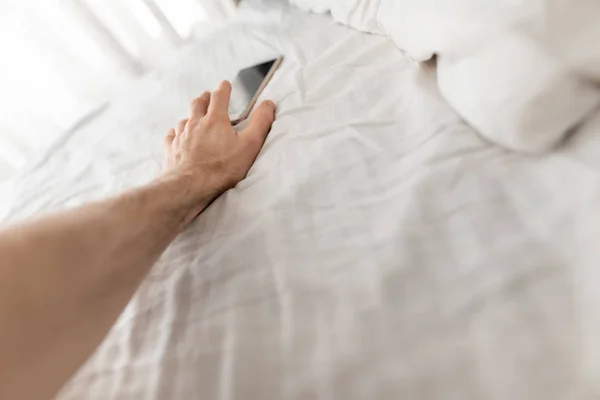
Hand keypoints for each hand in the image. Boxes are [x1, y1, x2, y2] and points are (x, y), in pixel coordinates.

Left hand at [163, 80, 274, 216]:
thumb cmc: (222, 167)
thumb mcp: (250, 144)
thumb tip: (268, 103)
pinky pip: (172, 136)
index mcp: (215, 119)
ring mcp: (181, 135)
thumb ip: (261, 122)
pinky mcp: (172, 149)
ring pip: (184, 119)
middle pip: (198, 103)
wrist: (191, 185)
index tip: (226, 84)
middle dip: (204, 98)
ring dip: (190, 116)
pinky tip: (176, 135)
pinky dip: (175, 133)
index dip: (224, 88)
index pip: (220, 96)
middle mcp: (196, 123)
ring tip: (193, 118)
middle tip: (207, 96)